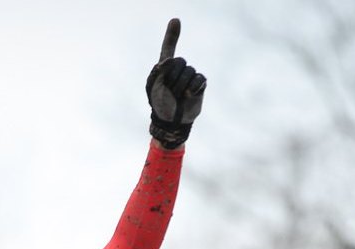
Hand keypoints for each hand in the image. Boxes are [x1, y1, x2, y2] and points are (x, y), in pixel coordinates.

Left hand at [146, 19, 206, 148]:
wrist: (172, 121)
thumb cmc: (160, 105)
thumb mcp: (154, 88)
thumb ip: (158, 72)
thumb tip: (169, 59)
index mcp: (164, 68)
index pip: (168, 49)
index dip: (172, 35)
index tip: (175, 20)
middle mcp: (177, 69)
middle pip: (180, 62)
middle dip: (173, 78)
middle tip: (170, 91)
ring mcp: (189, 76)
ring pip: (190, 72)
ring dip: (182, 86)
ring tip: (178, 96)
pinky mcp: (199, 85)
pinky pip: (200, 79)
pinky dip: (194, 87)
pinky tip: (189, 95)